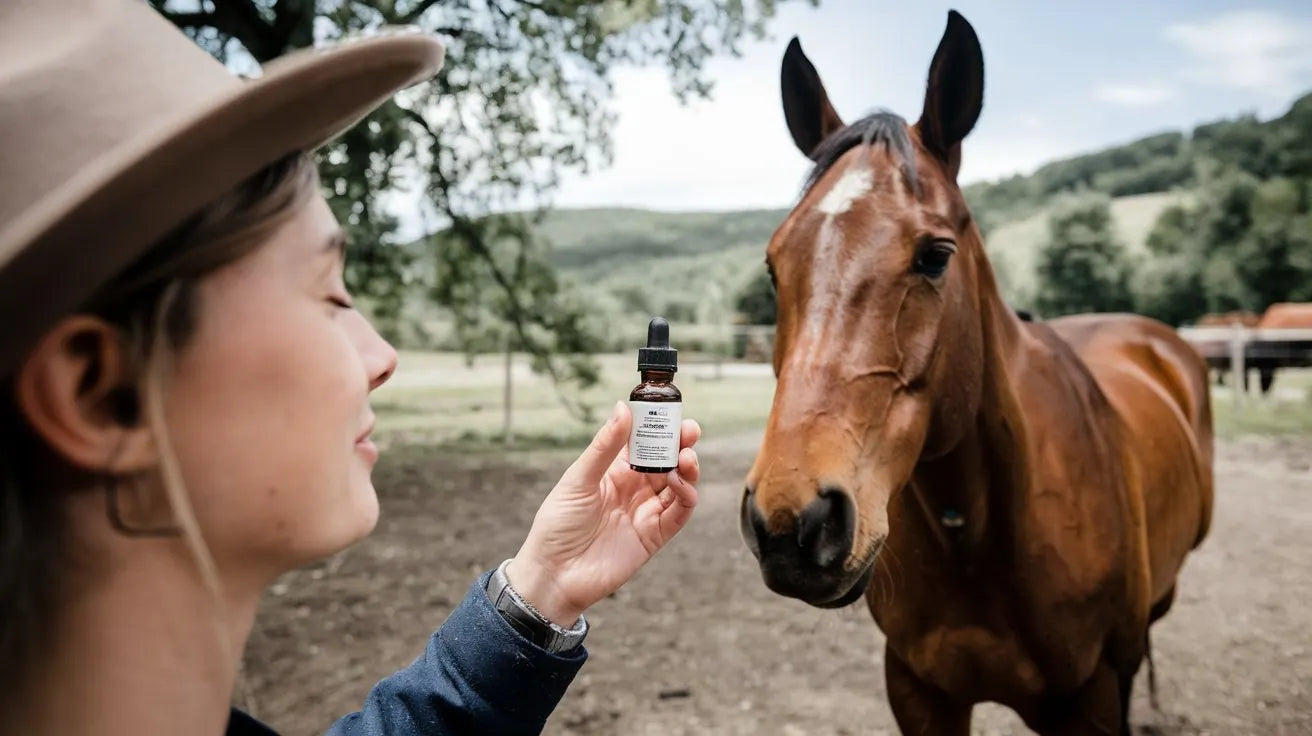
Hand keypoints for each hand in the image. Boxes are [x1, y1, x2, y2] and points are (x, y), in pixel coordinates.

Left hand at [506, 401, 700, 624]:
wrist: (554, 574)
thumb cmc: (557, 525)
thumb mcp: (578, 479)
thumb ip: (605, 446)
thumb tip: (622, 407)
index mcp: (614, 471)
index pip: (644, 442)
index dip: (659, 426)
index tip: (671, 411)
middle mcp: (634, 488)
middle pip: (667, 461)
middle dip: (681, 444)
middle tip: (690, 431)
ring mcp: (646, 511)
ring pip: (679, 485)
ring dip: (688, 468)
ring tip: (687, 458)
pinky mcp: (654, 536)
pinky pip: (679, 513)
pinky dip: (686, 497)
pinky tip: (680, 485)